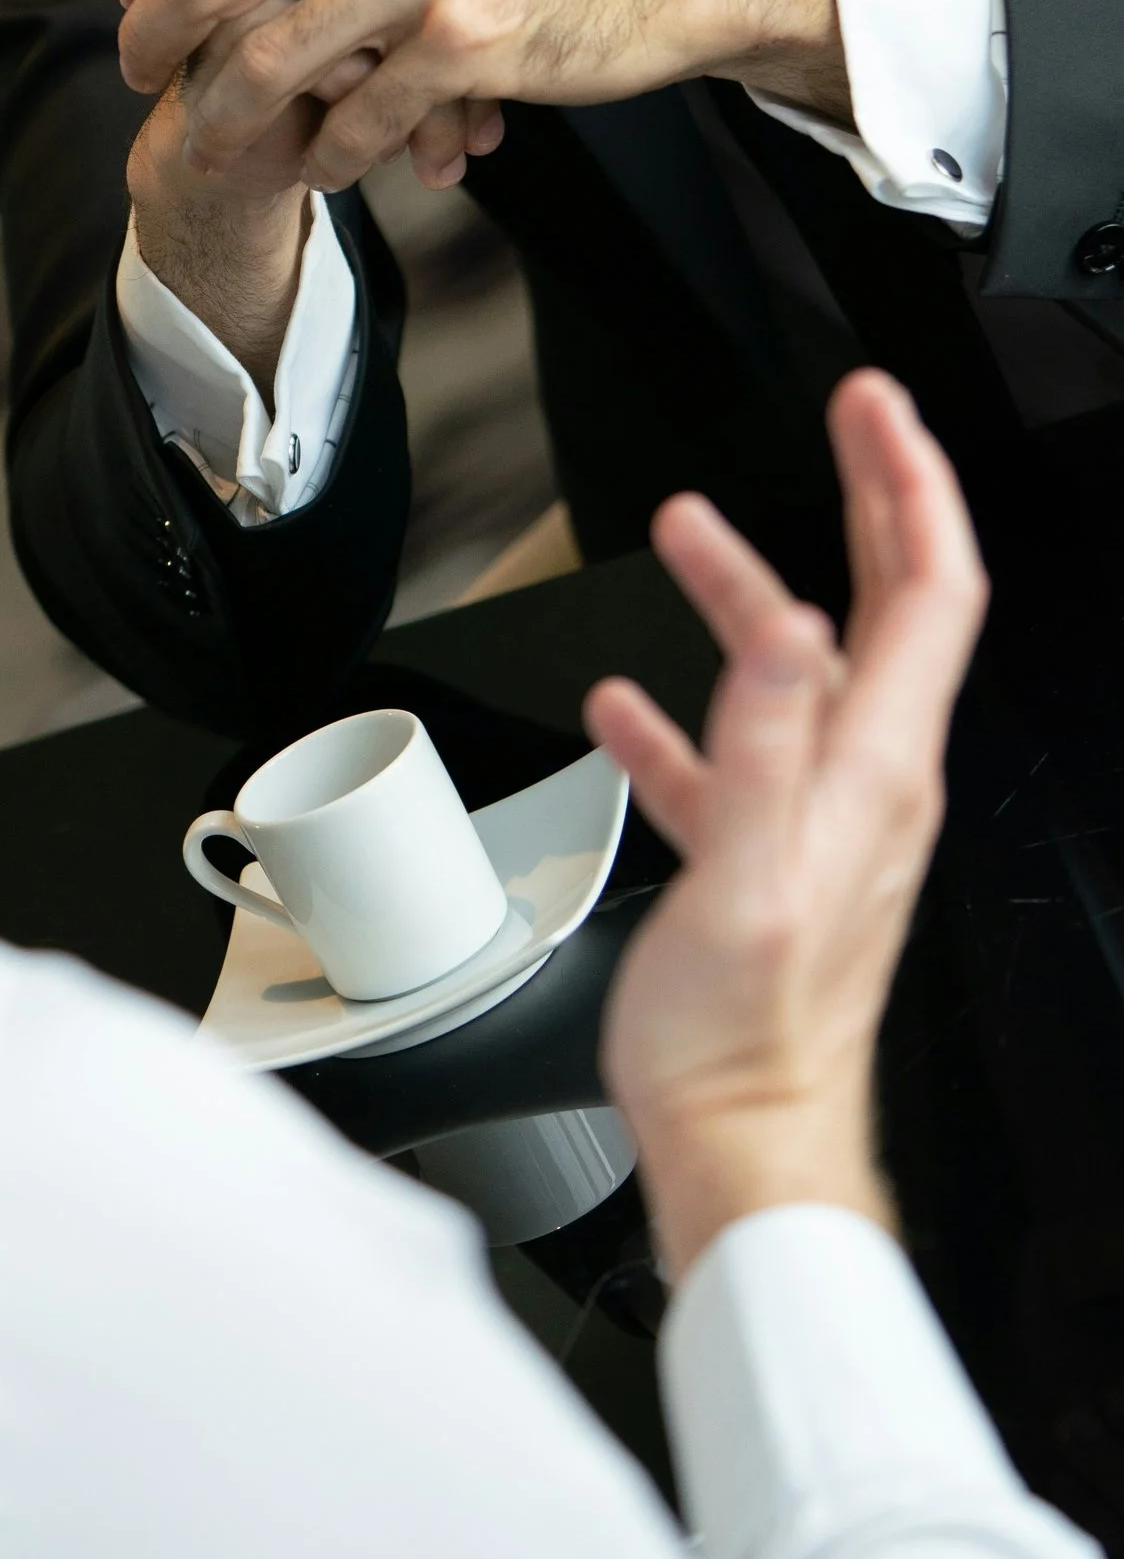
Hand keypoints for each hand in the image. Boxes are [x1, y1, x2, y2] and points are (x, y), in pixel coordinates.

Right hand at [588, 372, 985, 1282]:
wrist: (739, 1147)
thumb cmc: (744, 1041)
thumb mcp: (750, 877)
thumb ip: (768, 747)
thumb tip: (791, 632)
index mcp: (877, 774)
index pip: (929, 594)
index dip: (908, 487)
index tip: (875, 412)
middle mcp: (869, 788)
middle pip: (892, 611)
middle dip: (871, 502)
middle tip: (847, 420)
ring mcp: (822, 824)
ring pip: (802, 673)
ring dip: (750, 592)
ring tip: (688, 533)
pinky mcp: (765, 863)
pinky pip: (735, 759)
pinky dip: (688, 714)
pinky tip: (629, 709)